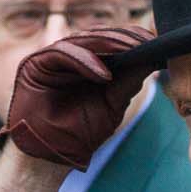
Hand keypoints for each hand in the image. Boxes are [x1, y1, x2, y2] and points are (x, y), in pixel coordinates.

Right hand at [0, 26, 154, 170]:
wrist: (52, 154)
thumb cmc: (79, 132)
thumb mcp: (112, 105)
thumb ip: (128, 82)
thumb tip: (152, 60)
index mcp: (89, 64)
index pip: (111, 43)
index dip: (131, 38)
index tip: (154, 42)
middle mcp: (70, 57)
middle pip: (98, 37)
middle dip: (124, 39)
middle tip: (147, 42)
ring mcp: (52, 59)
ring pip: (82, 40)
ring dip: (109, 44)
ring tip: (132, 50)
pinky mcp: (36, 64)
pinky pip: (63, 53)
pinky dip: (85, 61)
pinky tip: (104, 75)